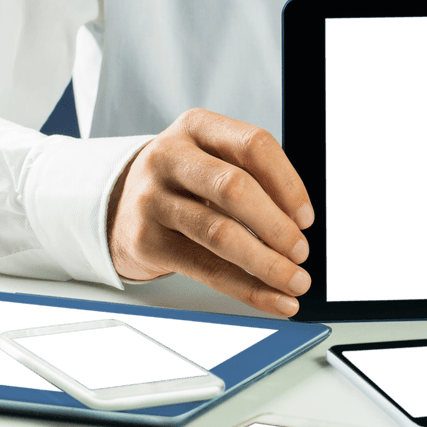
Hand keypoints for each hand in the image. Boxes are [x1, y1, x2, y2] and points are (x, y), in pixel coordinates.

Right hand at [106, 108, 313, 316]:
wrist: (120, 208)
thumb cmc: (185, 184)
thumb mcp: (212, 160)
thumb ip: (253, 179)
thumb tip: (300, 226)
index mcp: (197, 127)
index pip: (254, 146)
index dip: (288, 184)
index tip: (306, 218)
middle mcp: (169, 157)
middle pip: (235, 188)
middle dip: (277, 226)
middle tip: (301, 252)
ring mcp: (152, 199)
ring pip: (220, 233)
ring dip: (267, 264)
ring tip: (295, 281)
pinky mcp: (146, 241)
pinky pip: (206, 270)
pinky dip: (247, 289)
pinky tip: (273, 299)